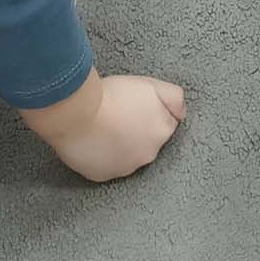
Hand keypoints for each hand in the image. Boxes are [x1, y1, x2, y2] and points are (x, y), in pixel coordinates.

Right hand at [42, 73, 186, 182]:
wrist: (78, 114)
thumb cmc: (113, 96)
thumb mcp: (152, 85)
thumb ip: (174, 97)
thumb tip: (181, 112)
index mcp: (161, 133)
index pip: (163, 124)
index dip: (149, 111)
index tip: (135, 105)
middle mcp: (147, 156)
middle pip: (146, 141)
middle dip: (137, 129)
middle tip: (119, 113)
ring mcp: (124, 168)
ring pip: (126, 154)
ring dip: (120, 143)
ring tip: (104, 126)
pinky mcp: (101, 175)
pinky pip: (106, 164)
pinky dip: (102, 154)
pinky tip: (95, 140)